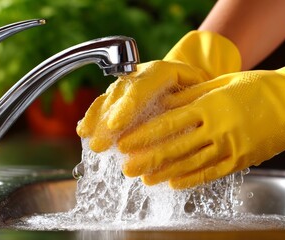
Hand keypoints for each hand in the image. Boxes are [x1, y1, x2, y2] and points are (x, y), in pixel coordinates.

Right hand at [77, 31, 240, 151]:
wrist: (189, 78)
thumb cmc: (198, 88)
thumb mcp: (200, 91)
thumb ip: (189, 102)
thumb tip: (177, 126)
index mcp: (162, 72)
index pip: (140, 88)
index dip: (126, 108)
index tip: (114, 126)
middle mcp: (141, 75)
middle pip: (120, 96)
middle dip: (106, 122)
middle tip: (99, 145)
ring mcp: (128, 83)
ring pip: (108, 99)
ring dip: (97, 121)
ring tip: (89, 140)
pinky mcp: (121, 94)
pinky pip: (103, 103)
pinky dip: (93, 117)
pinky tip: (84, 130)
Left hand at [118, 61, 284, 188]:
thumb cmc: (257, 87)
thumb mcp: (220, 83)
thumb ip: (190, 94)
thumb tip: (163, 101)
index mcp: (209, 105)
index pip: (169, 122)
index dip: (144, 134)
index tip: (126, 142)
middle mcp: (217, 127)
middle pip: (175, 146)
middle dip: (148, 157)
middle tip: (127, 166)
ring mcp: (229, 146)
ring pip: (190, 163)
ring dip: (165, 172)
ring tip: (145, 178)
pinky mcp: (240, 160)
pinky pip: (211, 172)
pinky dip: (191, 179)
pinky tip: (174, 183)